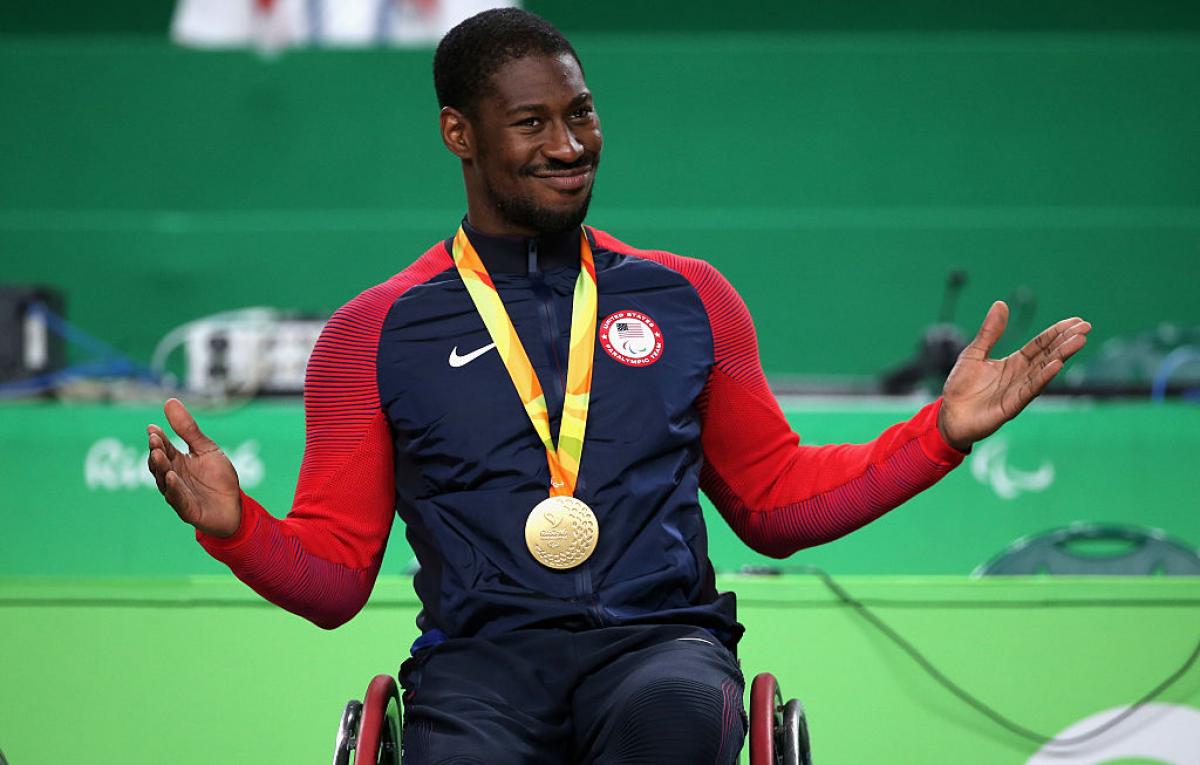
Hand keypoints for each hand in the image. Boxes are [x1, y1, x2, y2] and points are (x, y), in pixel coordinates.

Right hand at [147, 398, 241, 537]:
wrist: (235, 506)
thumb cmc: (219, 478)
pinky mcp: (187, 509)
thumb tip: (169, 401)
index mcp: (177, 462)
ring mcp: (178, 494)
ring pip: (165, 481)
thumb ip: (189, 429)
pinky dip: (174, 489)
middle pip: (160, 464)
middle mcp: (173, 477)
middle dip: (156, 451)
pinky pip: (178, 499)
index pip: (163, 447)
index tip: (152, 427)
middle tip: (154, 439)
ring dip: (161, 468)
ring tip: (158, 454)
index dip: (158, 438)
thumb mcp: (206, 449)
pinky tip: (172, 477)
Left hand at [938, 301, 1090, 451]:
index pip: (1040, 345)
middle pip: (1047, 355)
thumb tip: (1001, 303)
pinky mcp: (1010, 406)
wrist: (948, 416)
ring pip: (1044, 371)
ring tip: (1079, 341)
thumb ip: (990, 332)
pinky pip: (1029, 390)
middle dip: (1066, 341)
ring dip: (1061, 356)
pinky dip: (1043, 377)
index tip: (1076, 321)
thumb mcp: (974, 352)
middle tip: (1086, 327)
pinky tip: (1057, 365)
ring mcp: (1018, 391)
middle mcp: (1020, 376)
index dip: (1056, 332)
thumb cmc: (961, 386)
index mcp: (1014, 363)